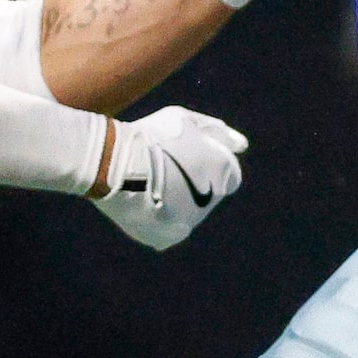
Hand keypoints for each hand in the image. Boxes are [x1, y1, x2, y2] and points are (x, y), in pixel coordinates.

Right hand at [92, 107, 247, 249]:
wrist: (115, 164)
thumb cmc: (150, 136)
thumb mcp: (185, 120)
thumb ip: (217, 132)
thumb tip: (242, 146)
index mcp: (223, 172)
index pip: (228, 174)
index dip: (207, 165)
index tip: (186, 158)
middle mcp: (213, 199)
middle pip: (209, 193)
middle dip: (193, 183)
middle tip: (164, 169)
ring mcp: (191, 221)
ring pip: (188, 212)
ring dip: (176, 201)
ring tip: (149, 184)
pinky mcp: (168, 237)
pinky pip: (168, 230)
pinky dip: (160, 220)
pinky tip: (144, 203)